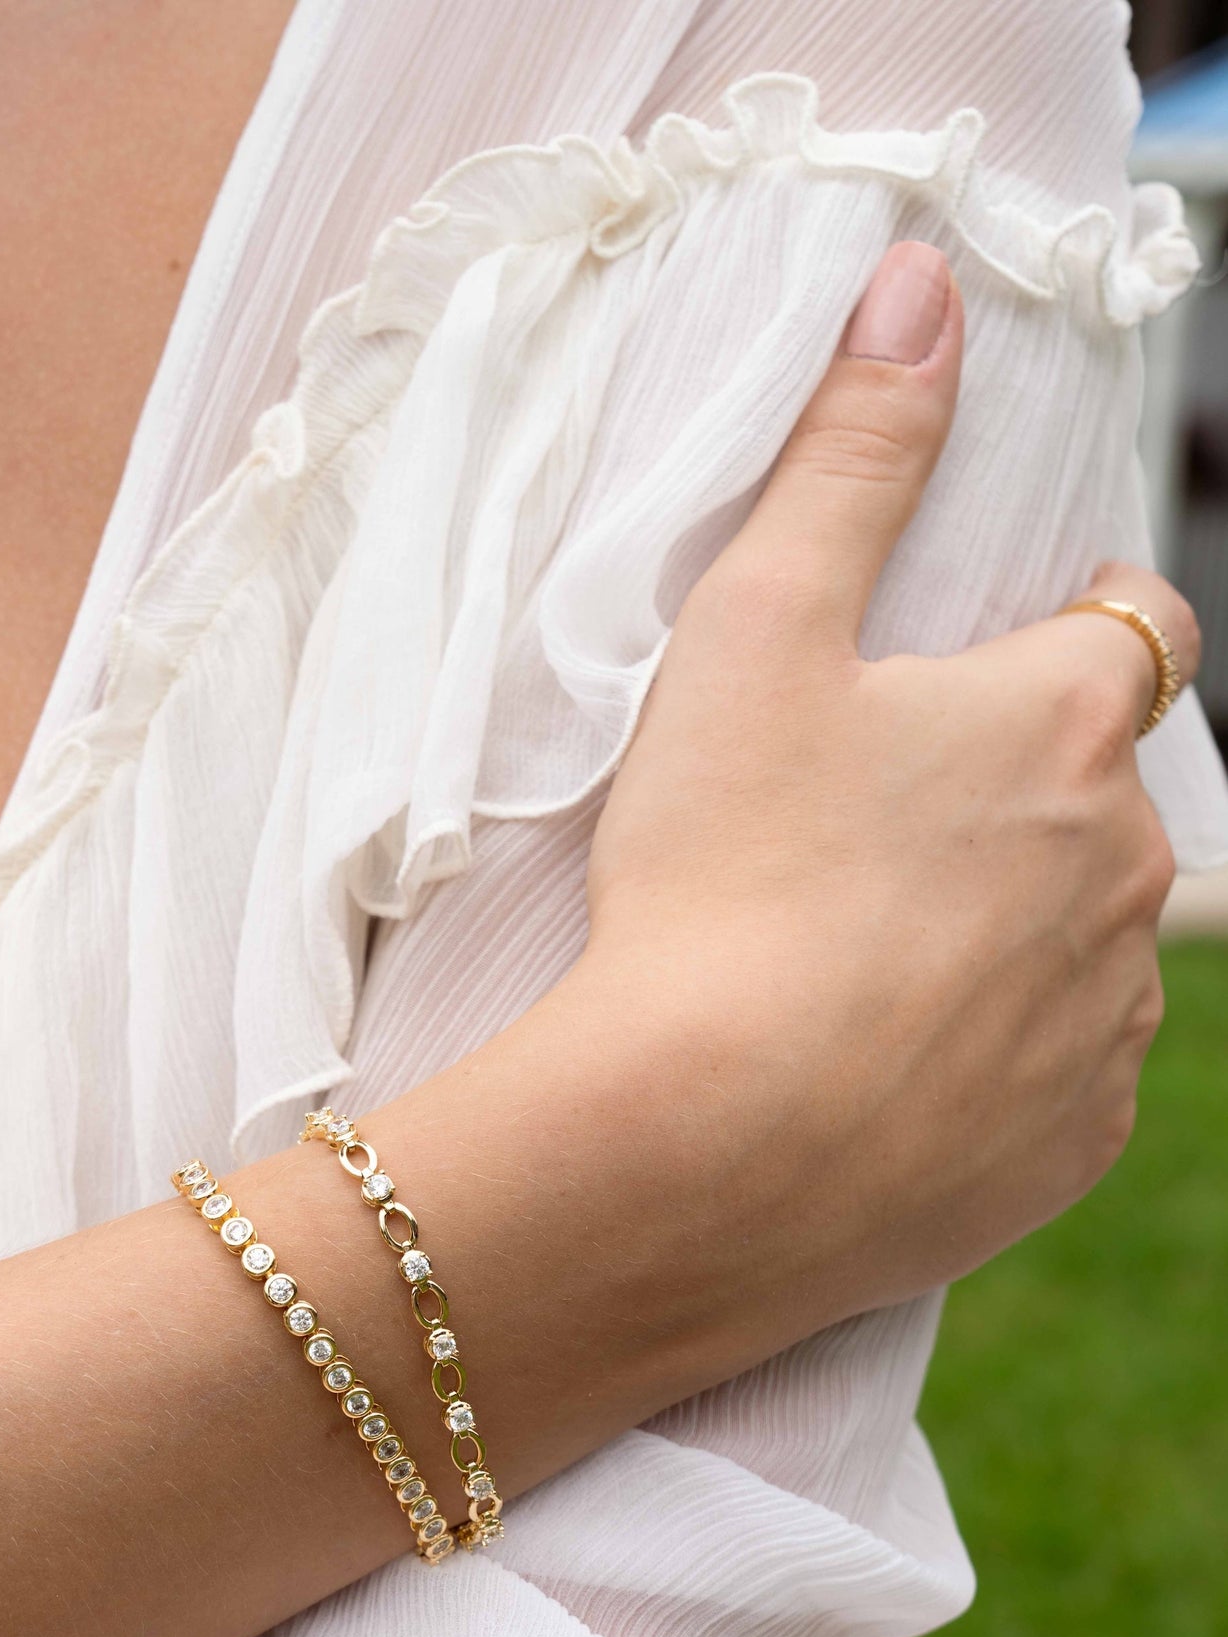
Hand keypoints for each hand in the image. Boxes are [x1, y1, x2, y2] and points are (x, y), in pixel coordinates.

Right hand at [585, 240, 1198, 1315]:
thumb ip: (848, 460)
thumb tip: (922, 285)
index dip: (1075, 630)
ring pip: (1085, 940)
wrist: (700, 1149)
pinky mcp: (1073, 1146)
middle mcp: (1124, 869)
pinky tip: (886, 1069)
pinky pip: (1058, 1075)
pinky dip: (995, 1061)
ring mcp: (1109, 1018)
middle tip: (876, 832)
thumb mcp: (755, 638)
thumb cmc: (719, 883)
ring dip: (1012, 931)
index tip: (998, 658)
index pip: (1137, 631)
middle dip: (1021, 796)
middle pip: (1102, 798)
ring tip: (865, 961)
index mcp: (1063, 726)